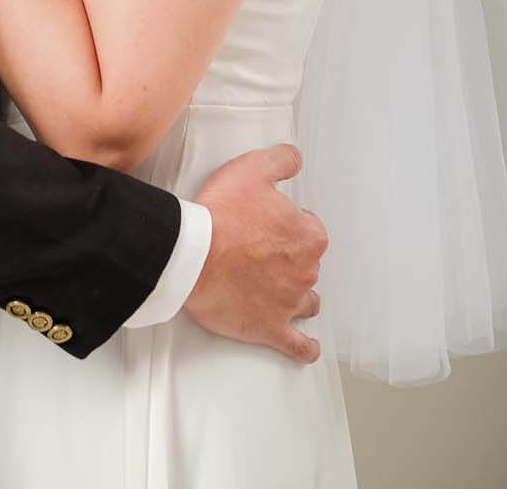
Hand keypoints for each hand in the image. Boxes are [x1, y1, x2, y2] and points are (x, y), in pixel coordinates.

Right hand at [185, 143, 327, 363]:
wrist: (194, 255)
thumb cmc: (222, 213)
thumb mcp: (251, 169)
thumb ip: (280, 160)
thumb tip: (296, 159)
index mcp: (307, 236)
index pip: (311, 228)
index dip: (292, 222)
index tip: (272, 221)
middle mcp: (305, 271)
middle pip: (308, 264)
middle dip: (292, 257)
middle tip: (264, 249)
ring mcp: (289, 303)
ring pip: (307, 301)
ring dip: (300, 296)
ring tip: (284, 291)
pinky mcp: (271, 328)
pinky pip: (298, 345)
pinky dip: (305, 347)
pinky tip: (309, 348)